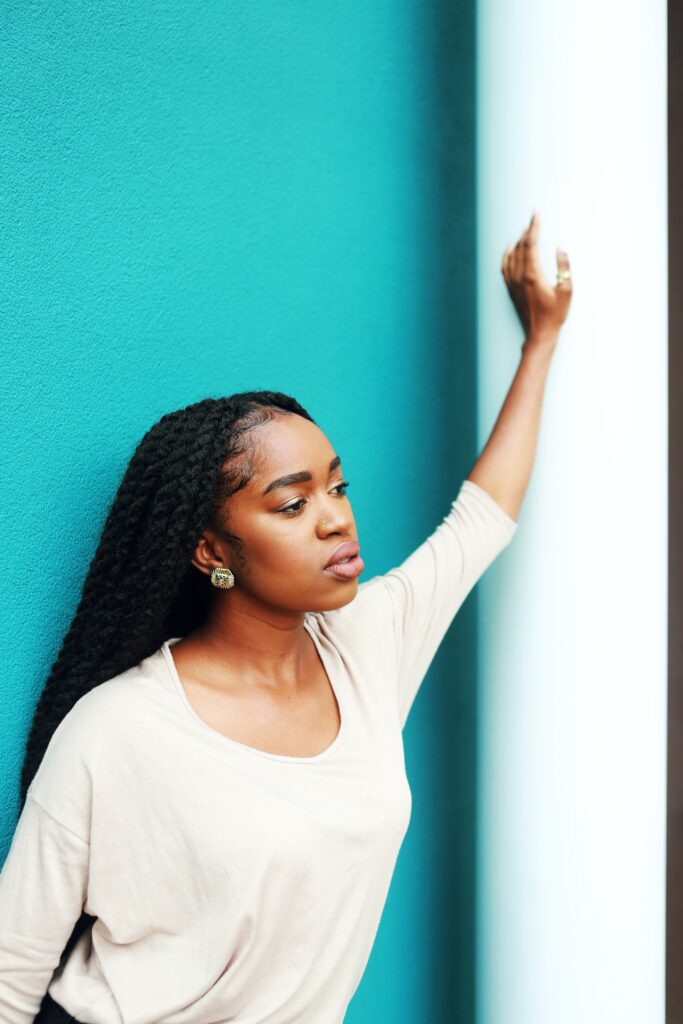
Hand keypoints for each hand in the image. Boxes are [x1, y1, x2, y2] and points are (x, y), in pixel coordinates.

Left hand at [501, 211, 572, 347]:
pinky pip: (505, 267)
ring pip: (511, 256)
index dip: (534, 227)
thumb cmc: (554, 315)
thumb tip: (561, 246)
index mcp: (532, 275)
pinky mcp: (510, 290)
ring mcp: (513, 284)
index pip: (531, 244)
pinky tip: (509, 250)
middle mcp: (519, 277)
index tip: (537, 214)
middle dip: (527, 231)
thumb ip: (564, 267)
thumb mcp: (566, 290)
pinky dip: (507, 255)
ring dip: (517, 242)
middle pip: (520, 247)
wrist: (539, 334)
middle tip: (534, 220)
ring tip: (524, 231)